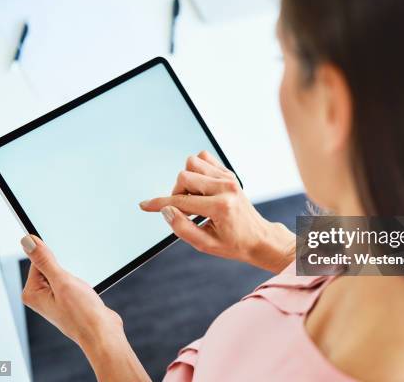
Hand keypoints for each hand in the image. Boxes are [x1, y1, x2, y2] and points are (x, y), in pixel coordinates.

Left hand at [20, 235, 149, 381]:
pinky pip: (72, 282)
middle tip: (74, 284)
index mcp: (32, 292)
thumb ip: (44, 260)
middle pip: (50, 266)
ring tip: (81, 291)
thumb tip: (27, 241)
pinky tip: (86, 294)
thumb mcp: (62, 281)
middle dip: (66, 269)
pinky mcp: (67, 300)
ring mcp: (54, 299)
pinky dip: (80, 283)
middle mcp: (40, 296)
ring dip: (75, 277)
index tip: (65, 271)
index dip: (54, 260)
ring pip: (64, 274)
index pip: (38, 261)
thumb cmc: (82, 314)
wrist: (102, 333)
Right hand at [140, 151, 294, 272]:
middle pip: (184, 176)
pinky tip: (201, 188)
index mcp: (220, 206)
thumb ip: (182, 228)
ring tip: (195, 198)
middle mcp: (225, 187)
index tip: (145, 205)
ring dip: (187, 180)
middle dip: (177, 192)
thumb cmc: (233, 244)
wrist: (258, 237)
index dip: (159, 203)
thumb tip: (166, 210)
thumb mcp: (206, 244)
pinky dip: (197, 171)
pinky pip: (204, 159)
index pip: (181, 200)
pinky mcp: (229, 174)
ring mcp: (229, 178)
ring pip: (193, 163)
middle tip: (187, 210)